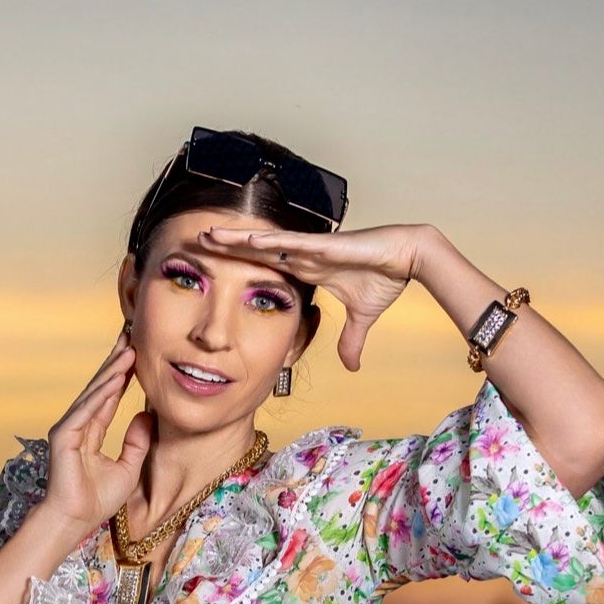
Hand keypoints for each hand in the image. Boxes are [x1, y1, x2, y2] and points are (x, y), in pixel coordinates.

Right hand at [42, 329, 152, 534]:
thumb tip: (147, 415)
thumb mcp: (129, 468)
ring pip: (95, 393)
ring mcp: (69, 428)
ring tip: (129, 349)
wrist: (76, 520)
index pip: (110, 396)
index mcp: (91, 431)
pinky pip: (87, 410)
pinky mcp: (63, 436)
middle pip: (100, 386)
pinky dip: (102, 393)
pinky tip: (116, 377)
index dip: (123, 374)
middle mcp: (79, 425)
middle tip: (131, 334)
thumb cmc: (97, 501)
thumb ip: (137, 442)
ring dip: (112, 371)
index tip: (137, 352)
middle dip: (116, 361)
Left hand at [196, 222, 429, 371]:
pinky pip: (290, 244)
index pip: (264, 267)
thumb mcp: (361, 318)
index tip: (214, 266)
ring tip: (207, 236)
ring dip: (236, 240)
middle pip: (255, 251)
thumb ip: (351, 339)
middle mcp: (303, 256)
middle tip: (195, 243)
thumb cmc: (385, 278)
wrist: (408, 257)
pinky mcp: (324, 246)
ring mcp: (311, 249)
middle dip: (226, 248)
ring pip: (264, 243)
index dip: (239, 264)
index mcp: (307, 269)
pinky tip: (244, 239)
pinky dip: (267, 242)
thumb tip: (352, 367)